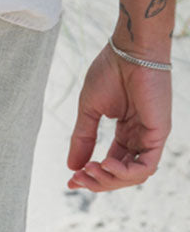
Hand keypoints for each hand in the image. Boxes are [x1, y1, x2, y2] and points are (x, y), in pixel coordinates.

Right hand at [66, 41, 170, 191]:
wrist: (129, 50)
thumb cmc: (110, 71)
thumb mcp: (89, 111)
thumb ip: (82, 139)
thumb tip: (72, 167)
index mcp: (126, 131)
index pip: (111, 164)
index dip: (92, 177)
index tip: (71, 181)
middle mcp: (140, 137)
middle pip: (121, 175)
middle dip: (98, 182)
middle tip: (78, 177)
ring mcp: (151, 137)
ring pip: (134, 177)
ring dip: (109, 180)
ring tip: (89, 170)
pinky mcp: (159, 134)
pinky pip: (145, 167)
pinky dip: (124, 173)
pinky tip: (104, 163)